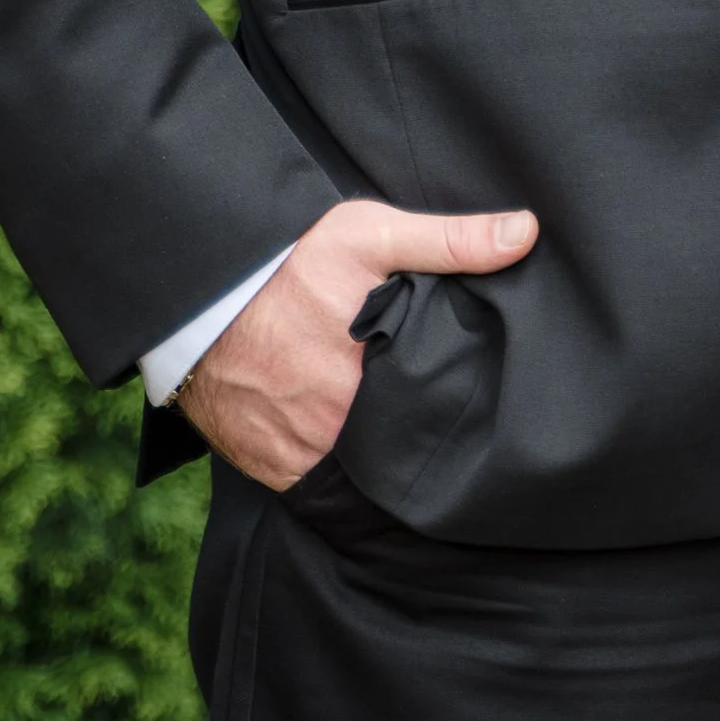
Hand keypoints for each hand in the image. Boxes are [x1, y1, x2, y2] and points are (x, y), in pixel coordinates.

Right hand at [176, 195, 537, 493]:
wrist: (194, 299)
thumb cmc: (287, 262)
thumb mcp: (369, 234)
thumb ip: (448, 240)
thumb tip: (525, 233)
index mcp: (377, 370)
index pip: (441, 405)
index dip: (460, 404)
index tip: (473, 396)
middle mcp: (341, 422)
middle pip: (405, 443)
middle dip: (422, 432)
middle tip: (438, 415)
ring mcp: (305, 451)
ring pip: (367, 473)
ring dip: (381, 458)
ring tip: (400, 433)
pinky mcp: (275, 469)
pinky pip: (322, 486)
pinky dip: (337, 474)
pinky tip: (351, 447)